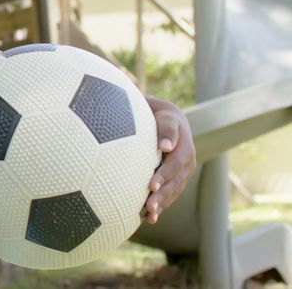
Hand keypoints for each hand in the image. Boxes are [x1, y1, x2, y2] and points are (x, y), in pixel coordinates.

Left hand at [144, 95, 196, 223]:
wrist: (168, 120)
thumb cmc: (162, 117)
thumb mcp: (166, 118)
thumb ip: (166, 130)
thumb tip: (166, 146)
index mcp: (185, 150)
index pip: (175, 165)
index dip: (164, 176)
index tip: (151, 185)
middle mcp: (186, 165)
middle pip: (175, 183)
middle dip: (162, 196)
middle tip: (148, 207)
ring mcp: (182, 174)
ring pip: (173, 192)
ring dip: (162, 205)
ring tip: (149, 216)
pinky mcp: (175, 181)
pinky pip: (169, 195)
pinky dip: (161, 206)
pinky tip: (150, 218)